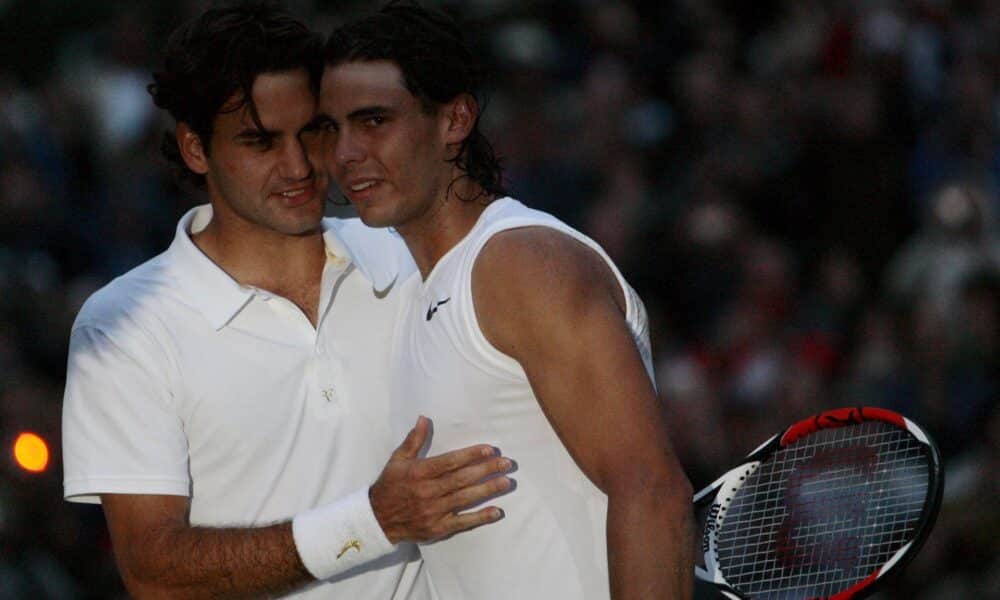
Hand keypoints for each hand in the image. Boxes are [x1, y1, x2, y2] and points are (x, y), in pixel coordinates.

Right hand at [370, 416, 512, 543]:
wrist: (377, 519)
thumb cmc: (390, 486)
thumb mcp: (398, 460)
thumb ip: (414, 440)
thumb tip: (424, 418)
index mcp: (419, 472)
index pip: (450, 462)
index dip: (471, 455)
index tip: (490, 449)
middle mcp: (427, 491)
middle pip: (462, 479)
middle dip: (487, 470)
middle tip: (507, 463)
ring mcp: (433, 511)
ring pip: (465, 498)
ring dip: (488, 490)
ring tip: (507, 482)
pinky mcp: (437, 528)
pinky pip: (462, 522)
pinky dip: (480, 518)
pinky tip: (497, 511)